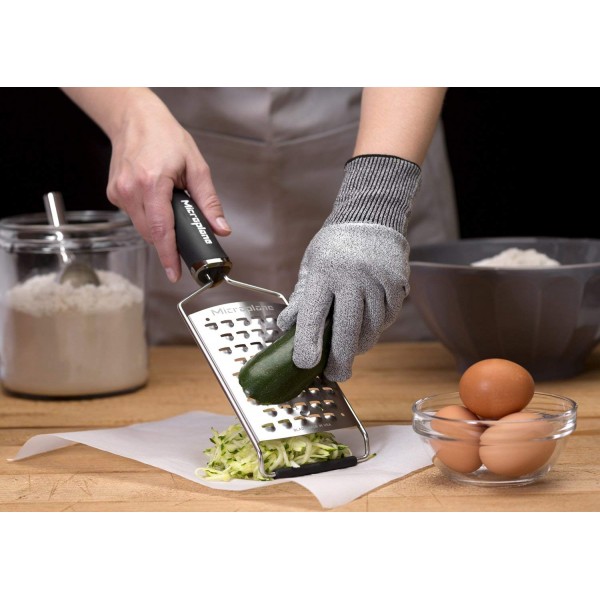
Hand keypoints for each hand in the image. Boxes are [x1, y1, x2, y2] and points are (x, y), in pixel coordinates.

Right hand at [105, 90, 230, 281]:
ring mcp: (119, 193)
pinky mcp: (114, 194)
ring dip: (159, 227)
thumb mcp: (196, 166)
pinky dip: (148, 216)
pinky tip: (155, 199)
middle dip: (169, 240)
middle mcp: (131, 190)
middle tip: (185, 232)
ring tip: (170, 205)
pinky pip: (135, 217)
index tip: (174, 273)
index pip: (162, 230)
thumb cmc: (165, 136)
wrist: (133, 117)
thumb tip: (220, 228)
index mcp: (152, 183)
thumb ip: (209, 201)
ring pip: (142, 228)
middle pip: (152, 234)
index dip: (169, 255)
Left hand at [277, 155, 420, 380]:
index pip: (314, 313)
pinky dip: (377, 328)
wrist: (370, 217)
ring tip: (351, 350)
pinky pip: (388, 318)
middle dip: (341, 358)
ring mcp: (378, 281)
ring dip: (360, 344)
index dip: (308, 342)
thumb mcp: (312, 266)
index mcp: (325, 272)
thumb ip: (302, 297)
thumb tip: (284, 327)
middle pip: (348, 329)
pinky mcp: (397, 284)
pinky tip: (368, 329)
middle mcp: (352, 278)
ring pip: (371, 327)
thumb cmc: (334, 245)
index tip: (305, 364)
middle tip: (336, 375)